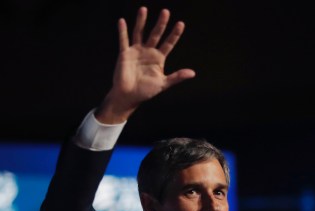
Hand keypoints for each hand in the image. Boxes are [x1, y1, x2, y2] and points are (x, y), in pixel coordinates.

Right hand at [96, 7, 195, 123]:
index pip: (169, 43)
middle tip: (166, 11)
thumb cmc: (146, 91)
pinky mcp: (125, 54)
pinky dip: (122, 31)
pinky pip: (123, 40)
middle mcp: (148, 52)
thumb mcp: (163, 84)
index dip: (175, 34)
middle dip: (161, 24)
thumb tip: (193, 73)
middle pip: (156, 34)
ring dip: (141, 21)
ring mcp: (136, 51)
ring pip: (139, 33)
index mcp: (159, 58)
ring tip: (143, 9)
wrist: (128, 97)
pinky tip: (122, 21)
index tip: (181, 24)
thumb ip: (177, 77)